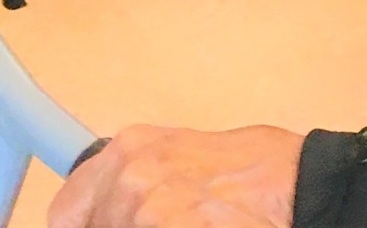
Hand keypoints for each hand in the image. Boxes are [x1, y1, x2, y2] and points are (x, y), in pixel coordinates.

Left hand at [48, 125, 301, 227]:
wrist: (300, 185)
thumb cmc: (256, 171)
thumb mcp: (186, 159)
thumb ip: (142, 182)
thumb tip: (114, 212)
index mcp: (130, 147)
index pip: (65, 212)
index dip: (84, 227)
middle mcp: (130, 171)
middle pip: (94, 227)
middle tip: (166, 224)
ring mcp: (143, 205)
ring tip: (193, 224)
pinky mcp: (163, 224)